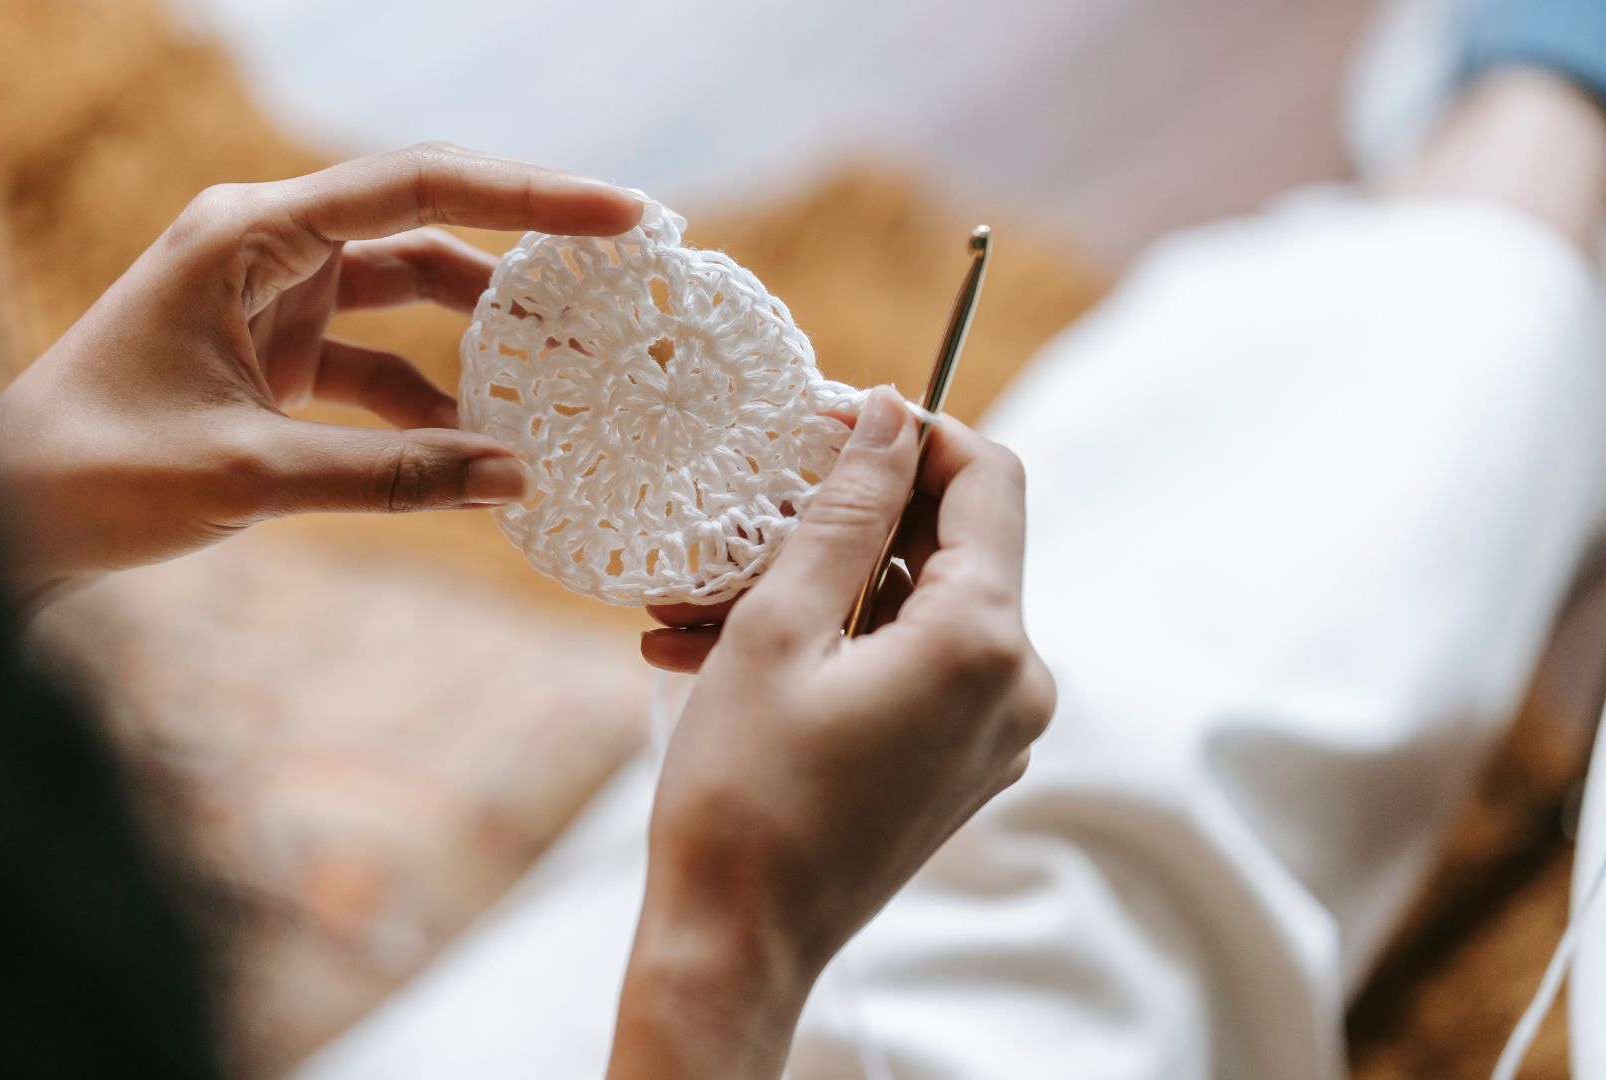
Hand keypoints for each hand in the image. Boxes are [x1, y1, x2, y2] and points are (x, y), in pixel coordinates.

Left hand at [0, 143, 643, 601]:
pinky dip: (430, 405)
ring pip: (408, 296)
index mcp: (248, 233)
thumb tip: (519, 480)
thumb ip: (390, 477)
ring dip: (484, 335)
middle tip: (621, 275)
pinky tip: (483, 450)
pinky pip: (378, 366)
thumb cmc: (97, 473)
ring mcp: (272, 301)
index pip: (414, 187)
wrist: (4, 517)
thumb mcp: (248, 475)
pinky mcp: (273, 358)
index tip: (622, 217)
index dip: (528, 198)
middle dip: (522, 250)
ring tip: (574, 369)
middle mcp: (265, 248)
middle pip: (422, 225)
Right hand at [608, 388, 1054, 1079]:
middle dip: (842, 512)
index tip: (824, 417)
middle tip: (745, 498)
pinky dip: (827, 639)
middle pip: (948, 542)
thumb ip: (845, 510)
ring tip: (695, 594)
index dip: (910, 431)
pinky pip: (903, 664)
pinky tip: (717, 644)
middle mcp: (1016, 684)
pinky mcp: (958, 761)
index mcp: (985, 642)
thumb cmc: (744, 793)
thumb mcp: (779, 628)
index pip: (988, 479)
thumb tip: (889, 412)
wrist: (737, 944)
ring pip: (911, 605)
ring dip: (813, 582)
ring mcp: (992, 730)